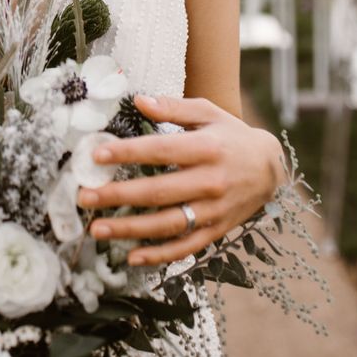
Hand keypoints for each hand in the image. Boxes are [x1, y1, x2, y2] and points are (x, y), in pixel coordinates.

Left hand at [77, 94, 285, 265]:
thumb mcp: (208, 112)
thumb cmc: (231, 135)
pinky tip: (132, 257)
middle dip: (118, 195)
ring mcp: (214, 210)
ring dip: (130, 229)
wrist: (271, 169)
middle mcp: (210, 182)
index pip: (161, 151)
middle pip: (158, 192)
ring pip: (167, 224)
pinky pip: (186, 246)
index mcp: (206, 148)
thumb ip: (174, 107)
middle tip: (85, 196)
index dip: (128, 153)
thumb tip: (138, 99)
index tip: (97, 155)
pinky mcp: (217, 230)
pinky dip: (160, 255)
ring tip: (98, 229)